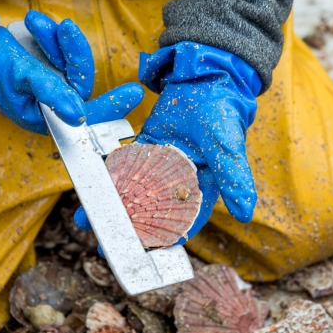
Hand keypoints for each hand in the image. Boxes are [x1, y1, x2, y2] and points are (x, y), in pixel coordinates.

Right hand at [0, 0, 143, 132]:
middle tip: (69, 29)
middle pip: (81, 84)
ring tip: (35, 21)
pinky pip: (63, 51)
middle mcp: (54, 106)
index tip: (134, 93)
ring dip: (58, 40)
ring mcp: (54, 86)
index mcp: (46, 119)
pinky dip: (52, 36)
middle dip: (75, 55)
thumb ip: (50, 92)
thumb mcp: (19, 77)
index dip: (110, 108)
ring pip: (73, 63)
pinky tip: (35, 22)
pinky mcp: (52, 67)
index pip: (85, 119)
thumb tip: (78, 114)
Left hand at [75, 42, 261, 243]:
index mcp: (202, 186)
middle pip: (151, 212)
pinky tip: (90, 188)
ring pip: (133, 192)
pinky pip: (123, 166)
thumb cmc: (221, 112)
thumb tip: (246, 214)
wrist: (204, 76)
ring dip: (113, 207)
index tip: (144, 256)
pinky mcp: (144, 147)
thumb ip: (234, 178)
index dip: (164, 239)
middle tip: (106, 246)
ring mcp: (158, 165)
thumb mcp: (227, 147)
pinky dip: (108, 178)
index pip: (183, 220)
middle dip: (129, 230)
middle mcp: (177, 181)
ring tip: (86, 221)